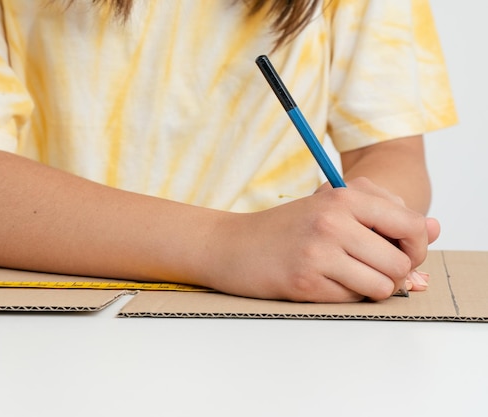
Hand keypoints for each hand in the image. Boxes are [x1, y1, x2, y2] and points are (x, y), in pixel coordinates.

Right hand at [205, 177, 435, 301]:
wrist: (231, 245)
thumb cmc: (286, 228)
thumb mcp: (332, 207)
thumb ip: (383, 215)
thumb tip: (433, 230)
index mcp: (344, 197)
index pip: (412, 225)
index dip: (416, 246)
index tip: (399, 252)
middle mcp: (333, 221)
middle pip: (400, 262)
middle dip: (393, 273)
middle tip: (369, 268)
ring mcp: (318, 252)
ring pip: (381, 286)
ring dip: (371, 287)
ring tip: (347, 276)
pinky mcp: (305, 282)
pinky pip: (351, 300)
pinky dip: (344, 296)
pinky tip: (322, 282)